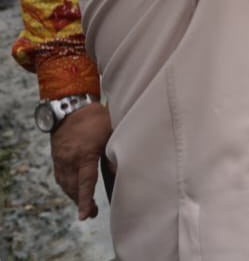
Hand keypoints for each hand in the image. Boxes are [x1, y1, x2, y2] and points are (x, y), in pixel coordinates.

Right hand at [51, 101, 110, 219]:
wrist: (71, 106)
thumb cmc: (95, 118)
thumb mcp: (111, 132)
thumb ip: (115, 153)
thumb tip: (120, 172)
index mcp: (84, 155)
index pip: (86, 183)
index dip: (86, 201)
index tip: (85, 215)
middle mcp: (69, 160)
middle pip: (74, 188)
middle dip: (81, 202)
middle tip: (90, 212)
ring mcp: (60, 159)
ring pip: (65, 184)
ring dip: (73, 195)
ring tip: (83, 204)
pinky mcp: (56, 157)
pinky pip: (60, 177)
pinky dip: (67, 186)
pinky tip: (73, 189)